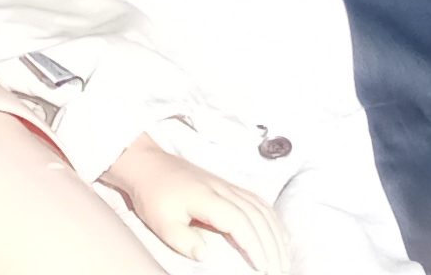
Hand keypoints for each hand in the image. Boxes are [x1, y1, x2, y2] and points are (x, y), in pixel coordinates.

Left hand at [103, 137, 288, 274]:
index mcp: (208, 198)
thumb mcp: (160, 222)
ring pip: (261, 208)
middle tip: (279, 270)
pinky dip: (271, 218)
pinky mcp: (227, 186)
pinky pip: (257, 200)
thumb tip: (204, 255)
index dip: (254, 246)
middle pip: (257, 217)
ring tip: (282, 258)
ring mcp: (227, 186)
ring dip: (275, 233)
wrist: (148, 165)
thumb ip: (182, 240)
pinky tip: (276, 233)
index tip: (264, 268)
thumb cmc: (154, 195)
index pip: (240, 222)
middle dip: (272, 245)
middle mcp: (223, 189)